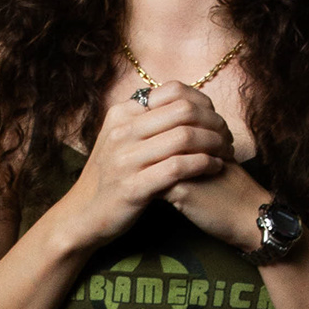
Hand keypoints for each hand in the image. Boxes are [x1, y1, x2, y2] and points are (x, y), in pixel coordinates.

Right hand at [65, 83, 234, 244]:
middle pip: (184, 111)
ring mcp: (125, 159)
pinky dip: (204, 165)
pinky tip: (215, 168)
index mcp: (121, 114)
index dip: (203, 103)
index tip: (216, 119)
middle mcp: (121, 131)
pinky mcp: (134, 187)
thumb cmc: (110, 177)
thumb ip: (145, 120)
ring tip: (225, 153)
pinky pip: (179, 167)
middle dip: (214, 122)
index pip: (173, 92)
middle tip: (226, 137)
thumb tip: (180, 101)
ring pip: (185, 137)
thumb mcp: (119, 139)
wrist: (82, 216)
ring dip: (214, 144)